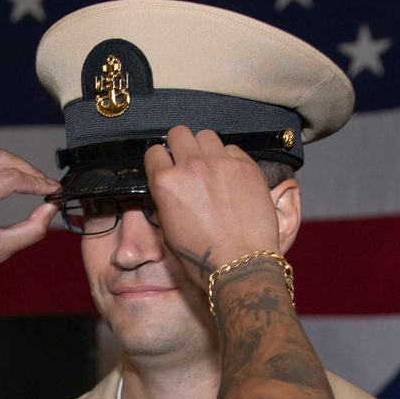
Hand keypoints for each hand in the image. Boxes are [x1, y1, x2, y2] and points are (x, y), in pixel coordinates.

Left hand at [0, 151, 58, 308]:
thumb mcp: (0, 251)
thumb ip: (32, 229)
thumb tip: (51, 209)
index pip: (11, 178)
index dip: (38, 183)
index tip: (54, 191)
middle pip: (2, 159)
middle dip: (29, 170)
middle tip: (47, 186)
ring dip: (15, 170)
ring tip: (35, 185)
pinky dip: (0, 175)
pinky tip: (15, 186)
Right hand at [144, 127, 280, 290]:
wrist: (241, 265)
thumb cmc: (204, 257)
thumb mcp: (168, 231)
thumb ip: (166, 200)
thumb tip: (170, 186)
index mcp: (166, 183)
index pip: (154, 152)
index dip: (159, 160)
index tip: (166, 167)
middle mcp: (191, 166)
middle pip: (179, 133)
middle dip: (180, 146)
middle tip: (187, 161)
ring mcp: (220, 163)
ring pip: (206, 135)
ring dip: (204, 148)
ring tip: (210, 167)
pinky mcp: (246, 165)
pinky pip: (232, 148)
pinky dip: (228, 158)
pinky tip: (230, 177)